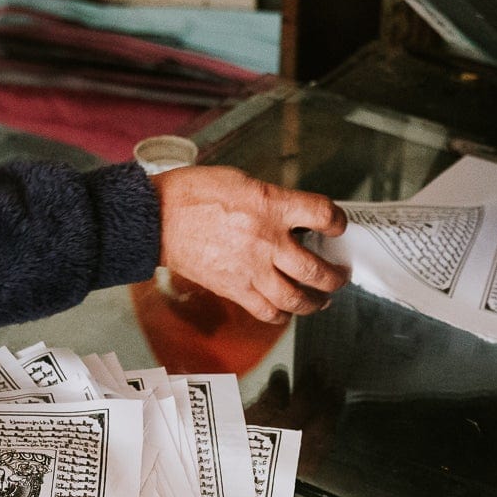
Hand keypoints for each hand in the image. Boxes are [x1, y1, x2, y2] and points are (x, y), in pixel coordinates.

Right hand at [153, 166, 347, 324]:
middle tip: (338, 276)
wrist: (158, 219)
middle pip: (316, 270)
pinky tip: (285, 311)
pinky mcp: (235, 289)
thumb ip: (272, 200)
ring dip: (314, 302)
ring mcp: (252, 270)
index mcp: (271, 206)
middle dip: (334, 277)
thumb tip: (292, 215)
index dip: (337, 221)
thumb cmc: (194, 195)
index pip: (322, 215)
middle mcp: (267, 241)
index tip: (338, 226)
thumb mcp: (242, 182)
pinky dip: (281, 315)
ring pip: (296, 298)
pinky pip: (267, 312)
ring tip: (320, 300)